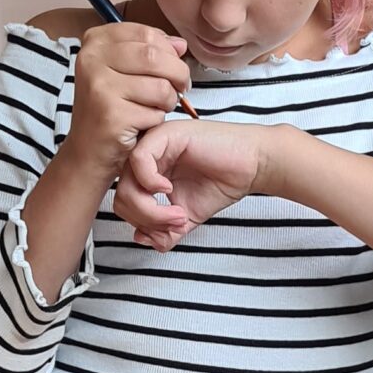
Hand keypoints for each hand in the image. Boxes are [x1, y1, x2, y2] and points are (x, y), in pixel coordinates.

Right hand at [61, 21, 190, 183]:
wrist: (87, 152)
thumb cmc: (110, 110)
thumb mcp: (125, 73)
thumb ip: (151, 52)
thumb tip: (180, 44)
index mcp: (95, 42)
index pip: (146, 33)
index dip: (169, 50)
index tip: (173, 64)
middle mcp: (92, 60)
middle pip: (155, 56)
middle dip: (178, 74)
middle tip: (180, 87)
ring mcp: (100, 87)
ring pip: (160, 86)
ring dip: (169, 101)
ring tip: (157, 108)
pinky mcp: (112, 115)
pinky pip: (155, 113)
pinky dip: (157, 121)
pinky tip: (144, 124)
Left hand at [114, 117, 265, 248]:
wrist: (251, 166)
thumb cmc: (223, 182)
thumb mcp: (189, 216)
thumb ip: (165, 230)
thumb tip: (141, 238)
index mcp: (149, 174)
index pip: (126, 204)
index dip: (143, 225)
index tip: (171, 231)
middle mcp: (147, 158)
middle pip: (121, 197)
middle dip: (146, 220)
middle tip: (176, 223)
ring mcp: (154, 144)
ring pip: (126, 183)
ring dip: (150, 209)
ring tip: (178, 214)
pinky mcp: (165, 134)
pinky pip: (139, 160)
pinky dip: (150, 183)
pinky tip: (170, 189)